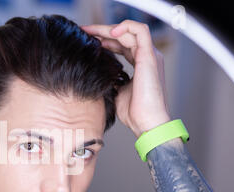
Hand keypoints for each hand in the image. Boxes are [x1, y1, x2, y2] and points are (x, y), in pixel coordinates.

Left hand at [81, 20, 171, 137]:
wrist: (146, 122)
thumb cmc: (134, 113)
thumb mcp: (116, 92)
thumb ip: (111, 80)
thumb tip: (98, 75)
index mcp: (139, 64)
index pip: (120, 45)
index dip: (102, 41)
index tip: (85, 41)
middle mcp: (145, 57)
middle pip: (123, 36)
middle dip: (101, 32)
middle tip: (83, 31)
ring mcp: (149, 55)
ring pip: (129, 30)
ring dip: (109, 28)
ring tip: (91, 31)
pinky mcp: (150, 56)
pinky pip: (140, 31)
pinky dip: (125, 27)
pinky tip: (110, 33)